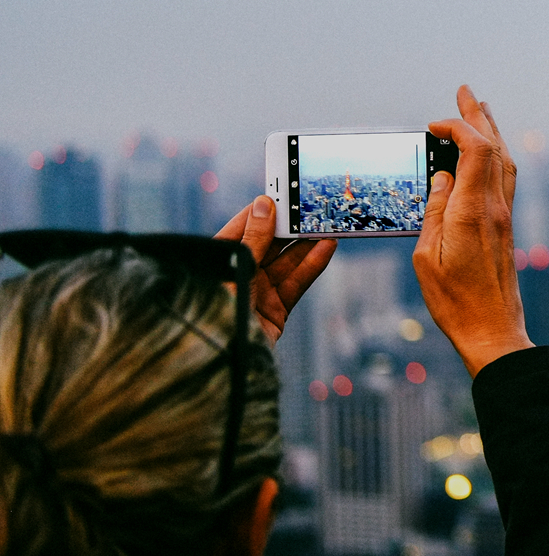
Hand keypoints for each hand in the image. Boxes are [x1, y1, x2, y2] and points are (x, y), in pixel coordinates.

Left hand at [216, 196, 336, 343]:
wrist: (219, 362)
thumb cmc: (215, 312)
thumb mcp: (234, 268)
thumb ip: (254, 239)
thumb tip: (264, 205)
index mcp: (215, 263)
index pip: (241, 230)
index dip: (260, 212)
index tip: (281, 194)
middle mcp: (236, 277)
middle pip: (267, 245)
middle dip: (288, 227)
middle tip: (309, 207)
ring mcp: (257, 295)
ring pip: (286, 263)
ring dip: (306, 243)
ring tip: (326, 224)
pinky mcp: (276, 311)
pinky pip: (297, 283)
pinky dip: (313, 264)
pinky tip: (326, 247)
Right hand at [413, 84, 532, 376]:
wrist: (492, 330)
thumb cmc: (454, 301)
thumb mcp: (427, 257)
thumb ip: (435, 211)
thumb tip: (443, 177)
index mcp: (473, 211)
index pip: (475, 149)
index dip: (458, 127)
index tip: (433, 125)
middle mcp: (495, 208)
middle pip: (494, 147)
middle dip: (479, 116)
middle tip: (466, 91)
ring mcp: (504, 216)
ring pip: (504, 161)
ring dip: (491, 131)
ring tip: (481, 109)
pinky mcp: (506, 227)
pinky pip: (505, 178)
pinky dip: (495, 155)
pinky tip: (489, 152)